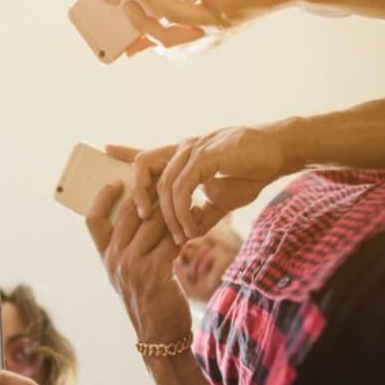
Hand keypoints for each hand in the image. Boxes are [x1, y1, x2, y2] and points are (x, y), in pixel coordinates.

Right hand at [85, 179, 190, 343]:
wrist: (159, 336)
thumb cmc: (148, 301)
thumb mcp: (128, 274)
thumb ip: (129, 247)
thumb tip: (144, 212)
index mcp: (105, 258)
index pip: (92, 220)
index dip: (102, 197)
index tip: (116, 181)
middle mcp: (114, 259)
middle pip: (128, 212)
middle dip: (148, 194)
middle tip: (166, 180)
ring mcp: (132, 266)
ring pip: (152, 222)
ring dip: (172, 208)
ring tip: (187, 198)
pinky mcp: (154, 273)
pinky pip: (170, 240)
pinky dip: (185, 228)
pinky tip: (196, 220)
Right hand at [124, 0, 291, 43]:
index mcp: (205, 22)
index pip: (168, 37)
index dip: (143, 39)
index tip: (123, 35)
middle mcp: (210, 28)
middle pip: (164, 39)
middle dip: (140, 24)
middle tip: (124, 0)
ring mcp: (219, 20)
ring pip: (172, 16)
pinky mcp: (228, 6)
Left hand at [140, 124, 289, 242]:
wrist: (279, 152)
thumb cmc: (251, 171)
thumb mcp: (222, 198)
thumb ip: (202, 212)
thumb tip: (188, 231)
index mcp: (183, 155)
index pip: (147, 154)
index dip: (125, 152)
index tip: (105, 151)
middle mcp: (183, 149)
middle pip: (144, 166)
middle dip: (138, 195)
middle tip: (142, 220)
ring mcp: (193, 150)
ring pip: (164, 182)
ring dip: (168, 214)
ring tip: (178, 235)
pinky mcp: (206, 155)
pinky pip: (183, 186)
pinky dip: (183, 209)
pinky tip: (190, 225)